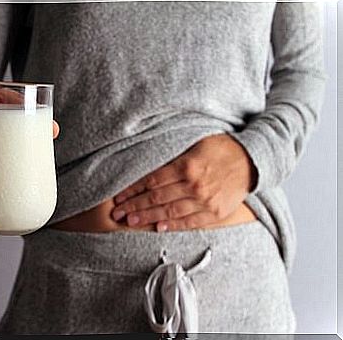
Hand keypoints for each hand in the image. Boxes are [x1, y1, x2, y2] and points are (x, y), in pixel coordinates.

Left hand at [110, 134, 256, 231]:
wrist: (254, 161)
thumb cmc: (223, 148)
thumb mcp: (196, 144)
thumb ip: (175, 157)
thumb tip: (150, 166)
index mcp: (186, 165)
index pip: (152, 181)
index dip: (133, 190)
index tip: (119, 196)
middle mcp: (193, 185)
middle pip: (156, 198)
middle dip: (134, 206)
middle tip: (117, 213)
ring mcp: (205, 201)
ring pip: (169, 212)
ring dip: (147, 218)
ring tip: (130, 222)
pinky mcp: (215, 213)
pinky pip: (190, 222)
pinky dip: (173, 226)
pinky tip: (158, 228)